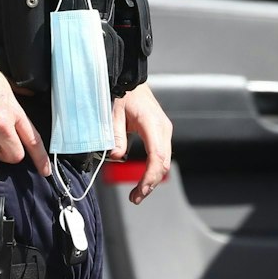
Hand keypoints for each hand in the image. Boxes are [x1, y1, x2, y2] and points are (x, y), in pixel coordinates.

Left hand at [115, 85, 173, 204]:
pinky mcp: (161, 134)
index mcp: (152, 124)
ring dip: (152, 179)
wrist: (130, 80)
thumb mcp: (113, 113)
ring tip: (137, 193)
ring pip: (164, 161)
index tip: (139, 191)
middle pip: (163, 163)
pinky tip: (143, 180)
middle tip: (135, 198)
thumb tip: (116, 157)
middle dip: (151, 183)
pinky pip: (161, 155)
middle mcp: (163, 129)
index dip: (150, 177)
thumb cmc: (122, 94)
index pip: (157, 157)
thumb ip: (115, 136)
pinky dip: (153, 170)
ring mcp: (164, 131)